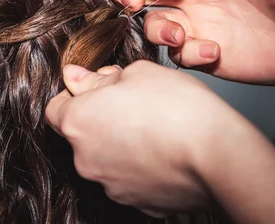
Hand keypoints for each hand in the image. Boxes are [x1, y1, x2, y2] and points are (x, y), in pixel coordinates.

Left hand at [46, 62, 274, 222]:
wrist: (219, 156)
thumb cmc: (178, 106)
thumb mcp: (136, 72)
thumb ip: (98, 78)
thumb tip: (76, 77)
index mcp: (77, 122)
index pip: (55, 108)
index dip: (75, 96)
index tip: (98, 90)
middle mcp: (84, 158)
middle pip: (81, 135)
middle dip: (100, 119)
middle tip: (133, 104)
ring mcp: (109, 185)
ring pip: (105, 158)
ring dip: (120, 143)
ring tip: (155, 129)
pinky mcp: (135, 203)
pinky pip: (129, 179)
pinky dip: (139, 167)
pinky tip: (164, 153)